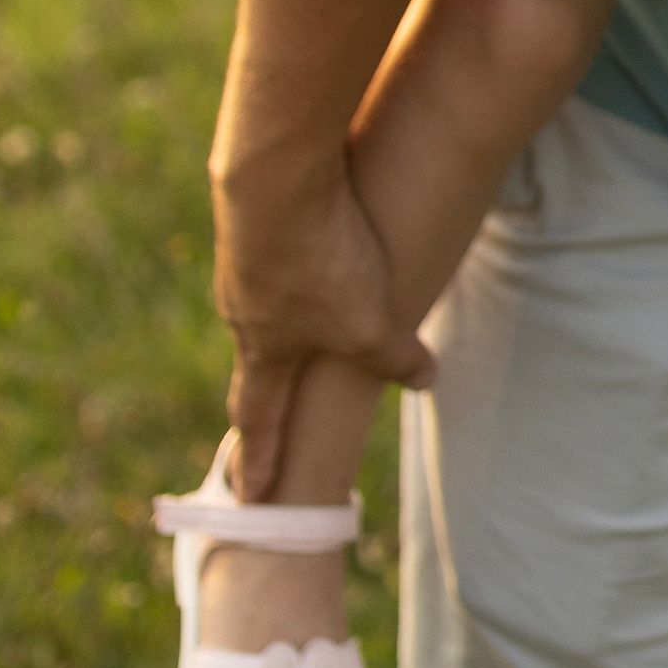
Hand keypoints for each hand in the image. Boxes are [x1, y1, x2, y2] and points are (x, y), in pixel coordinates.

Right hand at [211, 151, 436, 501]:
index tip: (245, 494)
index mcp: (264, 346)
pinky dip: (291, 257)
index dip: (257, 457)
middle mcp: (242, 306)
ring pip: (262, 299)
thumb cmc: (320, 261)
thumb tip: (424, 380)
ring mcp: (243, 257)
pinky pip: (278, 246)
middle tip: (260, 410)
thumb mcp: (368, 321)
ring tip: (293, 320)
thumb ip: (394, 357)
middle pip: (254, 355)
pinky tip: (310, 243)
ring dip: (277, 314)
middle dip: (263, 385)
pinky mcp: (255, 211)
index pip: (258, 417)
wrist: (276, 172)